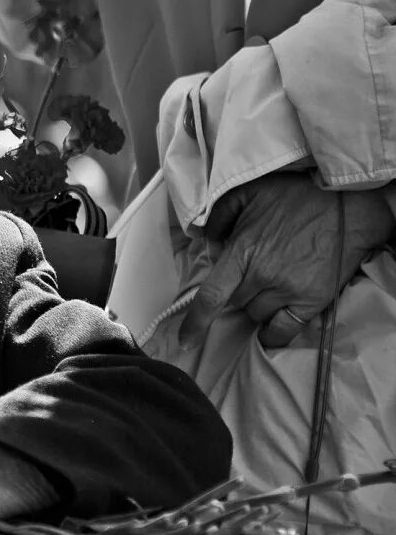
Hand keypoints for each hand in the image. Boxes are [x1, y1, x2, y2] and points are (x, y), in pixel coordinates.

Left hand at [178, 174, 394, 348]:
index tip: (185, 341)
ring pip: (255, 315)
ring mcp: (289, 291)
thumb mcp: (249, 193)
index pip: (212, 296)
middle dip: (235, 291)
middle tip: (251, 272)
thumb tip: (208, 243)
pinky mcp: (312, 302)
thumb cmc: (297, 198)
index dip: (195, 323)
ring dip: (255, 305)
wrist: (349, 208)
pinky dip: (273, 332)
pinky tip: (271, 323)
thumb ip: (220, 216)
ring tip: (269, 283)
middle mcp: (263, 276)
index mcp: (244, 252)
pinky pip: (283, 331)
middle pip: (234, 303)